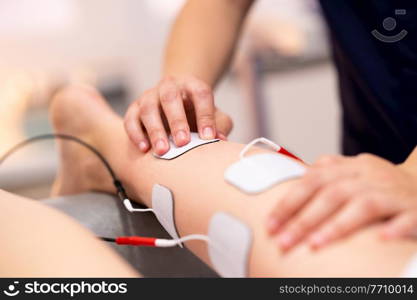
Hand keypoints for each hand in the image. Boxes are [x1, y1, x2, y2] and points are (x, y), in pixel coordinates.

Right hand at [124, 75, 232, 154]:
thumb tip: (221, 141)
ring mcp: (149, 95)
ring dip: (155, 130)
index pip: (200, 94)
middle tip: (183, 142)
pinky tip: (144, 149)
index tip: (209, 137)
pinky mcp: (134, 108)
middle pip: (170, 98)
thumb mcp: (214, 116)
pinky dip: (136, 134)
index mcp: (192, 85)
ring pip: (148, 108)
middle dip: (177, 121)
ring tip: (162, 151)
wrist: (176, 105)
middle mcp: (169, 86)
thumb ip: (219, 126)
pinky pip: (131, 119)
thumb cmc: (198, 114)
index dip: (205, 115)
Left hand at [267, 153, 416, 250]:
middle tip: (283, 242)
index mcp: (350, 166)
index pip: (313, 179)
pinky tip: (380, 241)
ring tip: (314, 245)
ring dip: (337, 226)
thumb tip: (284, 193)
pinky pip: (407, 217)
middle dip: (304, 219)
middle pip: (332, 193)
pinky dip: (395, 229)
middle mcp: (369, 175)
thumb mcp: (351, 174)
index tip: (270, 224)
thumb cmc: (377, 184)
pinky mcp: (416, 208)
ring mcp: (393, 190)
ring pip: (364, 204)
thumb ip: (323, 178)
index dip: (290, 201)